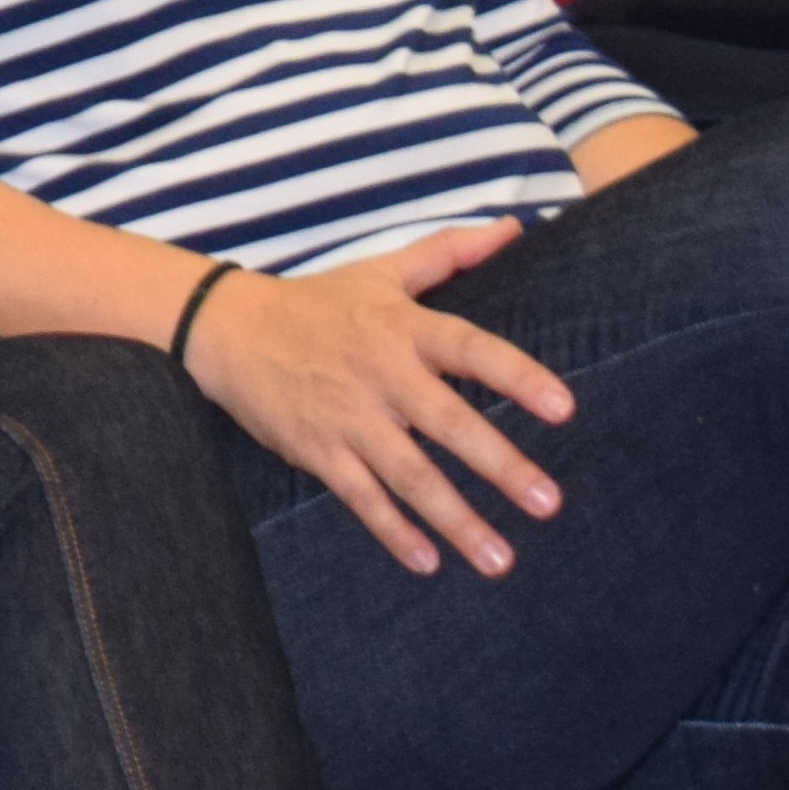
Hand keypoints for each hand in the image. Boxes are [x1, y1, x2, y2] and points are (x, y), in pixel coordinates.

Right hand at [178, 223, 576, 576]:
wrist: (223, 327)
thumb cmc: (316, 301)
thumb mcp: (379, 272)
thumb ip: (449, 253)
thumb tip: (515, 228)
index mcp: (400, 328)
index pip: (470, 350)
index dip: (517, 377)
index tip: (565, 409)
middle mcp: (378, 373)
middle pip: (447, 424)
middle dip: (499, 466)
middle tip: (549, 502)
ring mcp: (346, 416)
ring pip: (409, 474)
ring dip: (456, 520)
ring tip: (502, 560)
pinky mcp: (316, 449)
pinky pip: (360, 497)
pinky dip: (392, 531)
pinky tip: (427, 562)